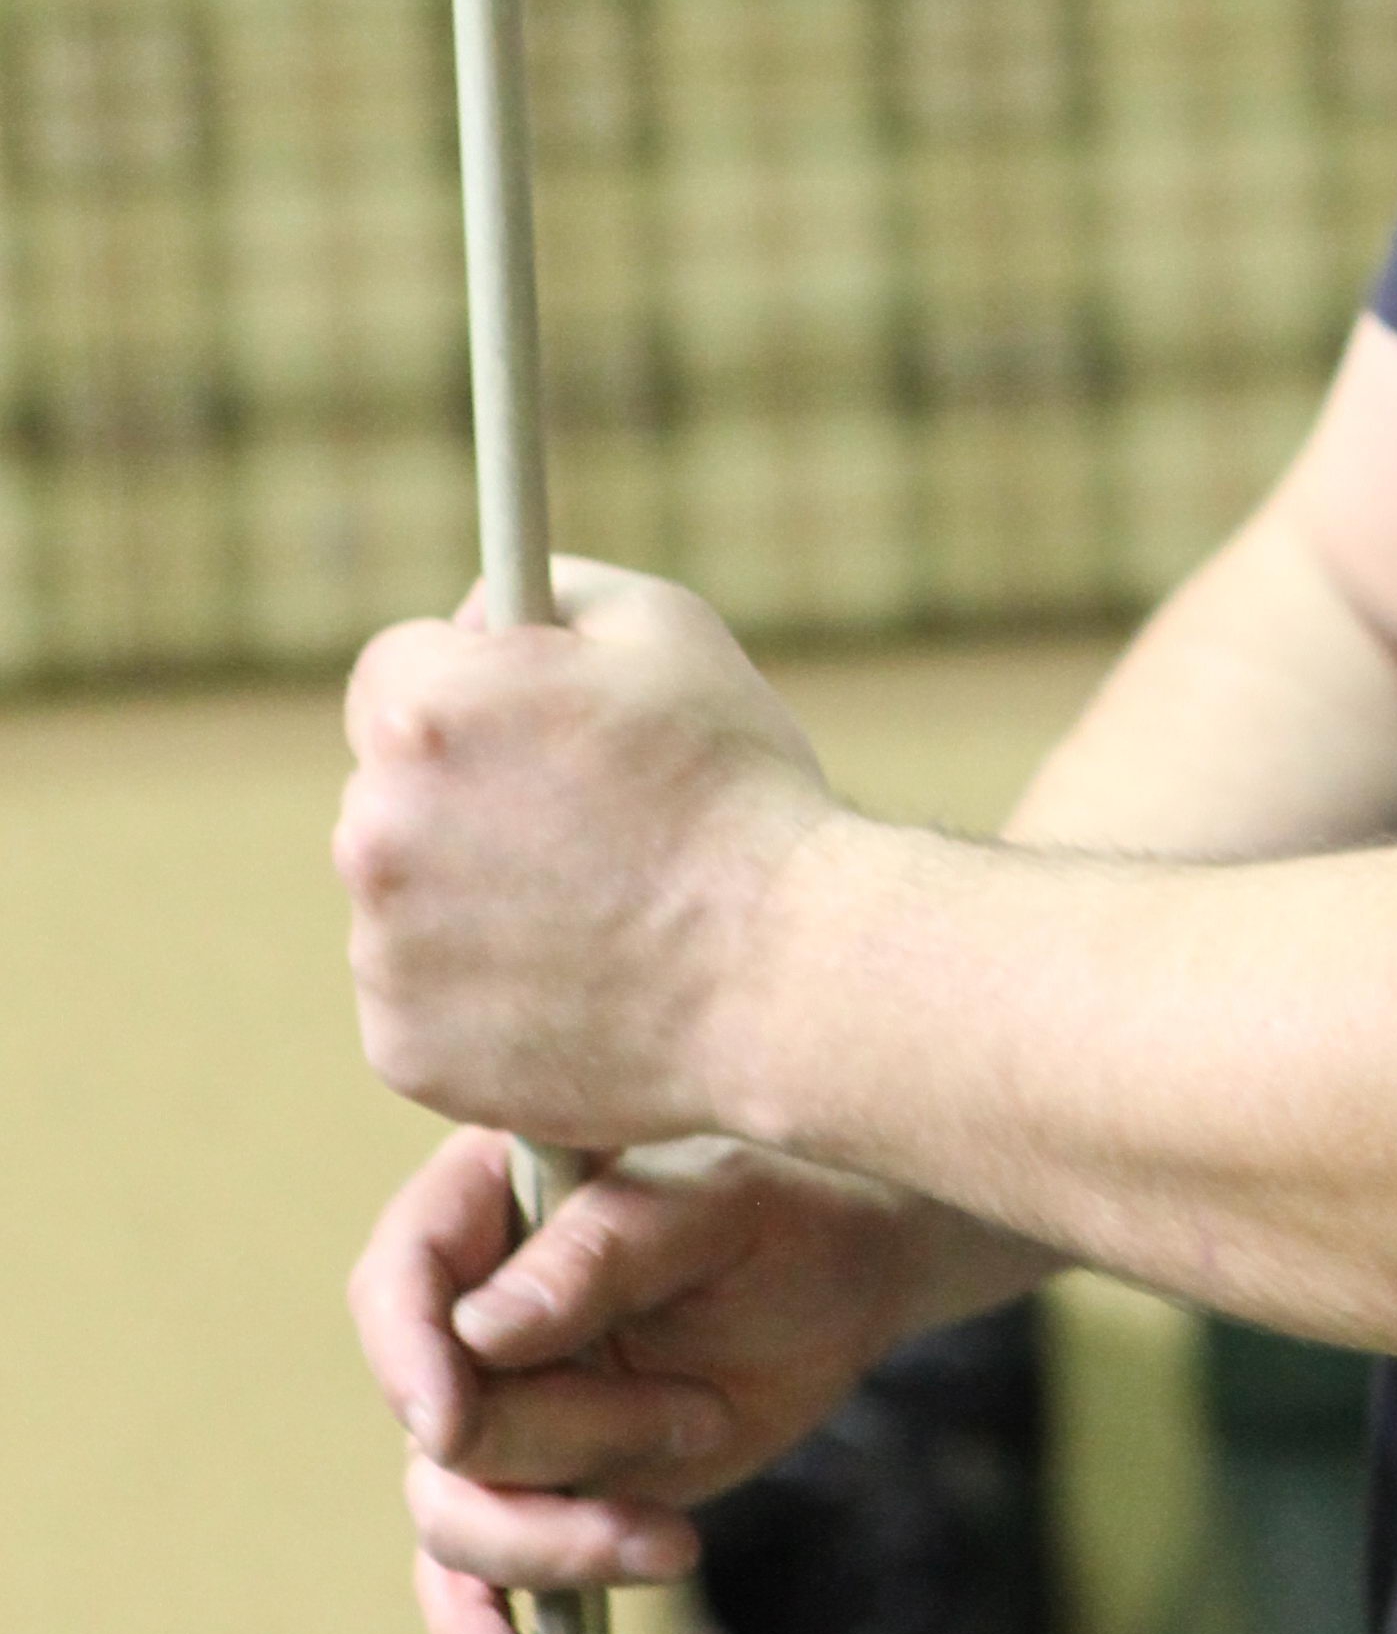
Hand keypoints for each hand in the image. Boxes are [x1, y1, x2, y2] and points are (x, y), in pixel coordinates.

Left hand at [338, 560, 831, 1153]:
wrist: (786, 972)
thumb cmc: (737, 791)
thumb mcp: (667, 627)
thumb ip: (551, 585)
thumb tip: (479, 614)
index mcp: (422, 714)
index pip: (391, 674)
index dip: (470, 691)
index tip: (528, 729)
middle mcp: (374, 830)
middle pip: (387, 792)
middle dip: (462, 800)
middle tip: (580, 829)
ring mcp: (382, 952)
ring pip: (405, 901)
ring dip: (468, 899)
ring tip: (594, 913)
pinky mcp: (404, 1048)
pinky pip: (423, 1001)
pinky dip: (480, 996)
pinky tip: (574, 981)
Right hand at [348, 1127, 977, 1633]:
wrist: (846, 1280)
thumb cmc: (787, 1212)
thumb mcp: (717, 1208)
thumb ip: (602, 1255)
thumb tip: (480, 1334)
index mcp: (486, 1205)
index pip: (401, 1280)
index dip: (409, 1357)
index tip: (454, 1423)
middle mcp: (467, 1315)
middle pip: (441, 1422)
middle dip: (570, 1442)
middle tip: (702, 1421)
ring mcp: (496, 1411)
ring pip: (455, 1511)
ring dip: (562, 1538)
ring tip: (677, 1537)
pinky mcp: (535, 1488)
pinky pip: (468, 1573)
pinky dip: (478, 1624)